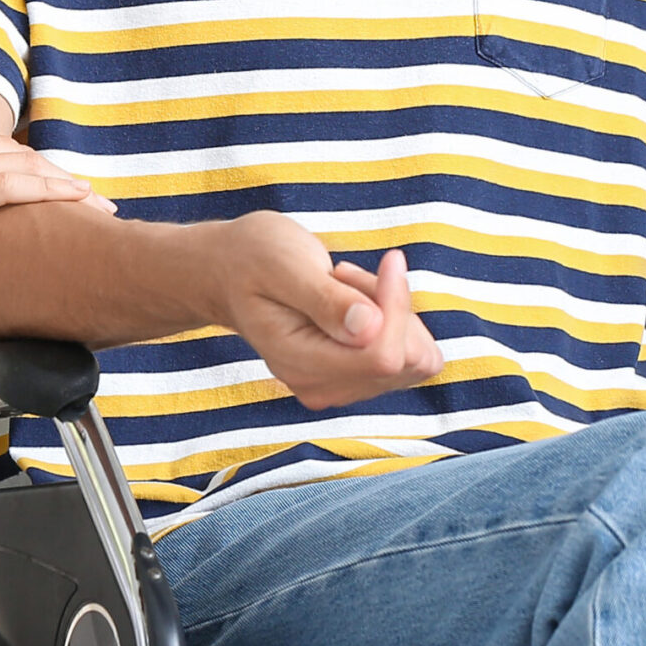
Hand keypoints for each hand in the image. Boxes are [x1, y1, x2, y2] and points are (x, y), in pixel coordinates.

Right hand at [0, 121, 116, 244]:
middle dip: (61, 177)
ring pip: (28, 169)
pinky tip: (76, 198)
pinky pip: (14, 186)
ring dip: (69, 186)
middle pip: (22, 157)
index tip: (58, 182)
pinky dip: (50, 190)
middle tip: (94, 197)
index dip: (33, 166)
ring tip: (99, 205)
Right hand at [211, 215, 443, 410]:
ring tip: (344, 286)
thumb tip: (370, 327)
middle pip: (406, 359)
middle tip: (345, 274)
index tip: (389, 258)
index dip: (398, 306)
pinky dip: (396, 322)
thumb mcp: (283, 266)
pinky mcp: (356, 378)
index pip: (383, 356)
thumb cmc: (253, 259)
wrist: (230, 273)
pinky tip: (356, 302)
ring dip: (394, 313)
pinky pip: (410, 357)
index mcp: (300, 365)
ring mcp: (341, 387)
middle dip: (393, 307)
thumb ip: (326, 300)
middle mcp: (322, 388)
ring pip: (415, 358)